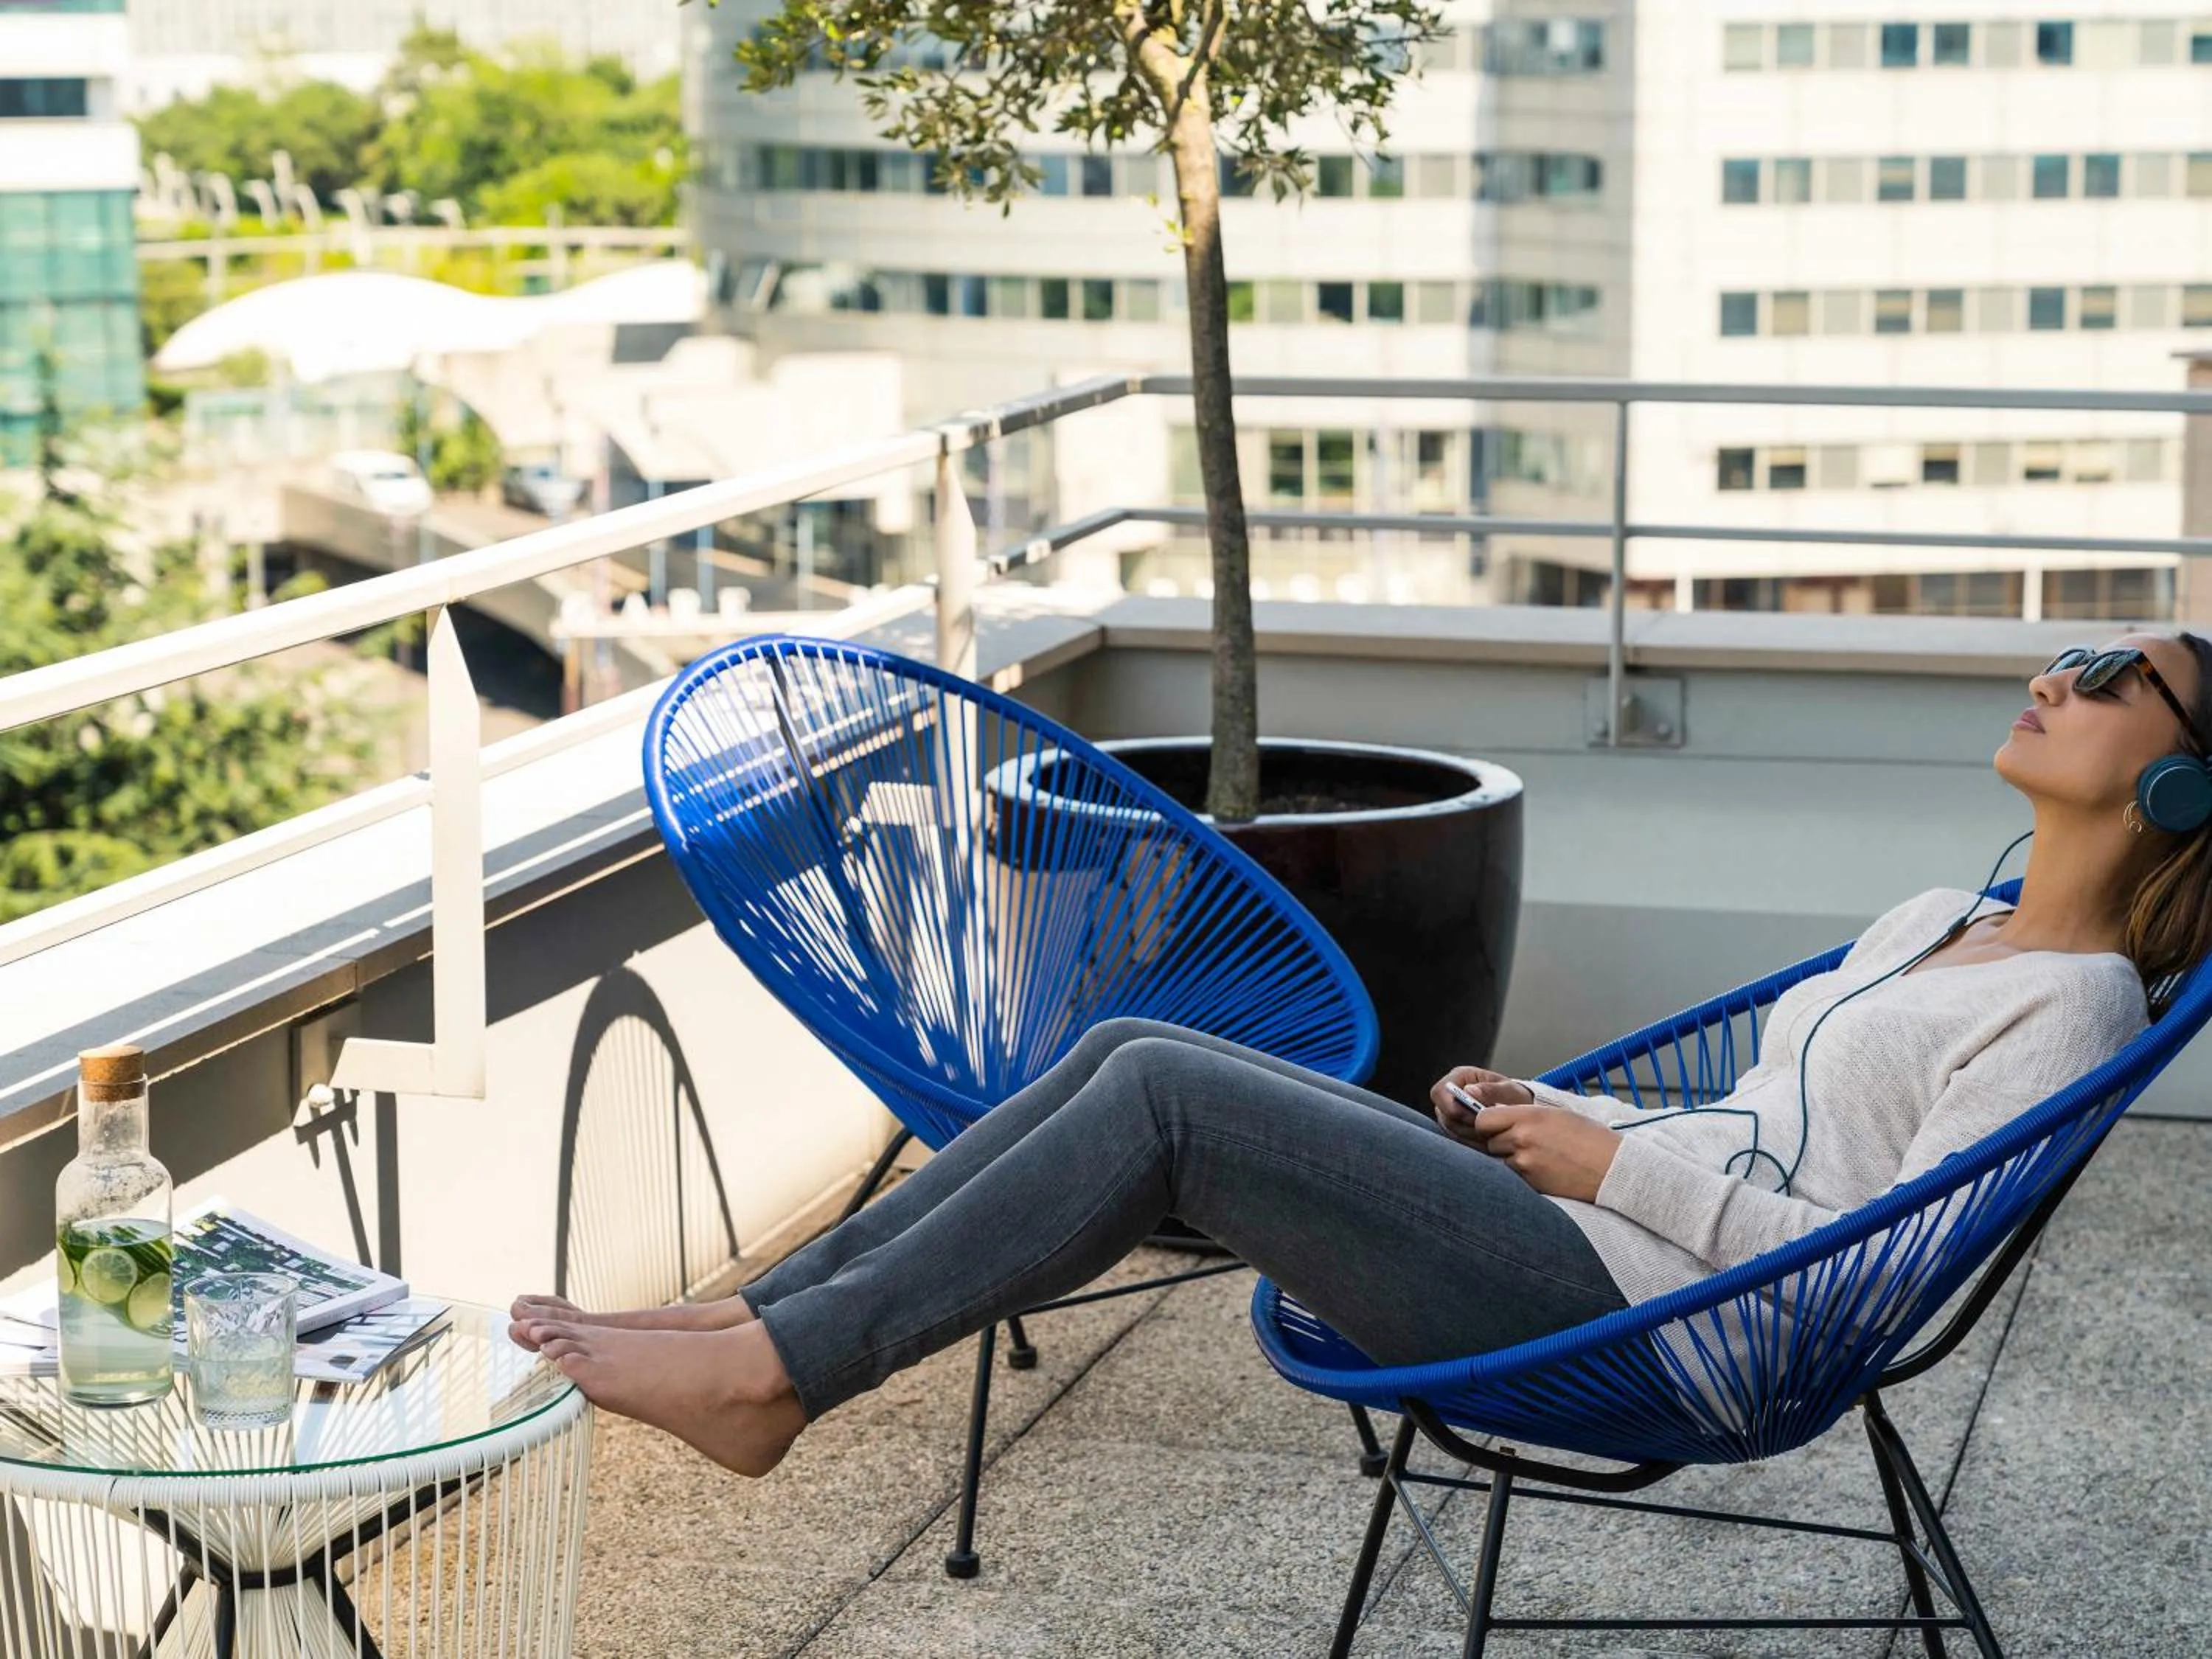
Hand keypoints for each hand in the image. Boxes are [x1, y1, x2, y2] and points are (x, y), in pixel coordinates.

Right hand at [1430, 1066, 1533, 1147]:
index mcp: (1459, 1077)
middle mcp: (1450, 1094)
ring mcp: (1450, 1112)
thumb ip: (1491, 1090)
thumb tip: (1470, 1091)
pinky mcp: (1455, 1127)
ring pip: (1449, 1129)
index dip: (1450, 1107)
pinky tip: (1488, 1140)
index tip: (1473, 1118)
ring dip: (1470, 1135)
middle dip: (1465, 1125)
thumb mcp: (1509, 1090)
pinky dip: (1472, 1143)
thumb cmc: (1513, 1096)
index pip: (1439, 1092)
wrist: (1518, 1110)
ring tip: (1491, 1135)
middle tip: (1488, 1130)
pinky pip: (1457, 1139)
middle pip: (1443, 1114)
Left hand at [1467, 1106, 1620, 1203]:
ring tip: (1539, 1156)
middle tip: (1523, 1141)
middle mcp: (1522, 1138)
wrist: (1612, 1168)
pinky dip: (1523, 1173)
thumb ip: (1523, 1115)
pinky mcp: (1531, 1183)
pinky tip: (1544, 1169)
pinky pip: (1514, 1177)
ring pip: (1501, 1159)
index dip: (1486, 1122)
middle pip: (1489, 1140)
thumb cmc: (1589, 1138)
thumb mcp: (1555, 1114)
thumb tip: (1497, 1116)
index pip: (1483, 1119)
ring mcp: (1525, 1163)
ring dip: (1511, 1158)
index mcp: (1529, 1116)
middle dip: (1499, 1140)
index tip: (1494, 1124)